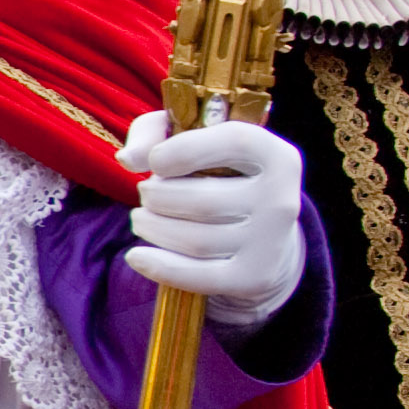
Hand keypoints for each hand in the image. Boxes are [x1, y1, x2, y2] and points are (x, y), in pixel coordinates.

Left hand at [115, 109, 307, 326]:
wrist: (266, 232)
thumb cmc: (222, 173)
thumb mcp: (195, 137)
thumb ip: (156, 131)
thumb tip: (127, 159)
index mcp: (277, 156)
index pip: (233, 143)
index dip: (182, 150)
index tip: (155, 162)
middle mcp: (281, 200)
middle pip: (201, 201)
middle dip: (157, 197)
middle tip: (146, 194)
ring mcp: (270, 243)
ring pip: (194, 240)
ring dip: (152, 228)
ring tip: (141, 219)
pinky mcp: (254, 278)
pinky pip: (198, 276)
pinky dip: (159, 267)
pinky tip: (136, 256)